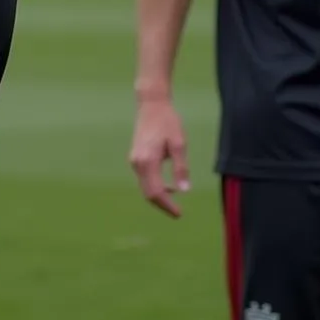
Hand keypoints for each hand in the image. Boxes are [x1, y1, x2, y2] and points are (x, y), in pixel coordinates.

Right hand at [129, 98, 190, 217]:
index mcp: (148, 161)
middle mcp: (137, 163)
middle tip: (178, 213)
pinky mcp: (136, 158)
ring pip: (145, 187)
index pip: (156, 192)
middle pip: (148, 193)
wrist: (151, 105)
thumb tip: (184, 191)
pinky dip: (155, 187)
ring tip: (175, 200)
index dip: (167, 206)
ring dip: (159, 196)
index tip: (180, 214)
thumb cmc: (168, 121)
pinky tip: (168, 186)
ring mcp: (134, 160)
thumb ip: (181, 168)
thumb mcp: (179, 143)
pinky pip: (144, 179)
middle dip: (163, 205)